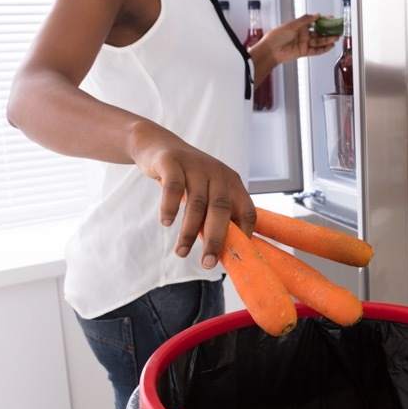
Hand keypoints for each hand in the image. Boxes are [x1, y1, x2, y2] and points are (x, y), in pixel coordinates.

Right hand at [126, 120, 256, 267]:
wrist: (159, 145)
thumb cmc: (187, 177)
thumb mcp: (207, 191)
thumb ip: (214, 215)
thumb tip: (219, 252)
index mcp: (232, 182)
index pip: (248, 211)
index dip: (244, 234)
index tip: (233, 256)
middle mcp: (218, 173)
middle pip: (221, 210)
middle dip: (215, 240)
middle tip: (207, 263)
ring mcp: (195, 166)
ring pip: (197, 203)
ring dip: (189, 232)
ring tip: (181, 253)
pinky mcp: (172, 162)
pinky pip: (173, 187)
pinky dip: (170, 207)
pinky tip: (166, 223)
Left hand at [262, 14, 339, 66]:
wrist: (270, 51)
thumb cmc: (277, 36)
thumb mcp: (292, 24)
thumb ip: (306, 20)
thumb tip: (317, 15)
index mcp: (299, 26)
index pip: (314, 22)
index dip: (323, 21)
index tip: (331, 19)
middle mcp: (302, 34)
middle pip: (318, 33)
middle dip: (328, 31)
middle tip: (337, 30)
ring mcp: (304, 43)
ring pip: (318, 41)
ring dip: (327, 40)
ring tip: (336, 38)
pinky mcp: (304, 52)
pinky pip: (316, 50)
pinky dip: (323, 49)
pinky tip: (329, 46)